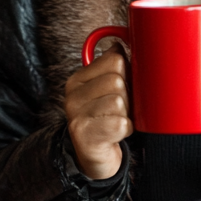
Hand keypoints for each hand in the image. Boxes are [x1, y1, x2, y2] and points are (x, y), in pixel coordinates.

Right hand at [64, 44, 131, 179]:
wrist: (95, 157)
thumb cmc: (106, 119)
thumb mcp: (108, 90)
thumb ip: (114, 66)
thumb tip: (122, 42)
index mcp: (78, 79)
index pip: (115, 59)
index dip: (128, 74)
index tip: (123, 88)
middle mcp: (72, 95)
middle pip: (118, 80)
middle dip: (127, 97)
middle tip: (119, 110)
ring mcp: (76, 116)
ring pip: (120, 101)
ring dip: (126, 114)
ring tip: (115, 121)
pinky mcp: (86, 136)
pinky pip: (121, 123)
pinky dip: (125, 129)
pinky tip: (115, 134)